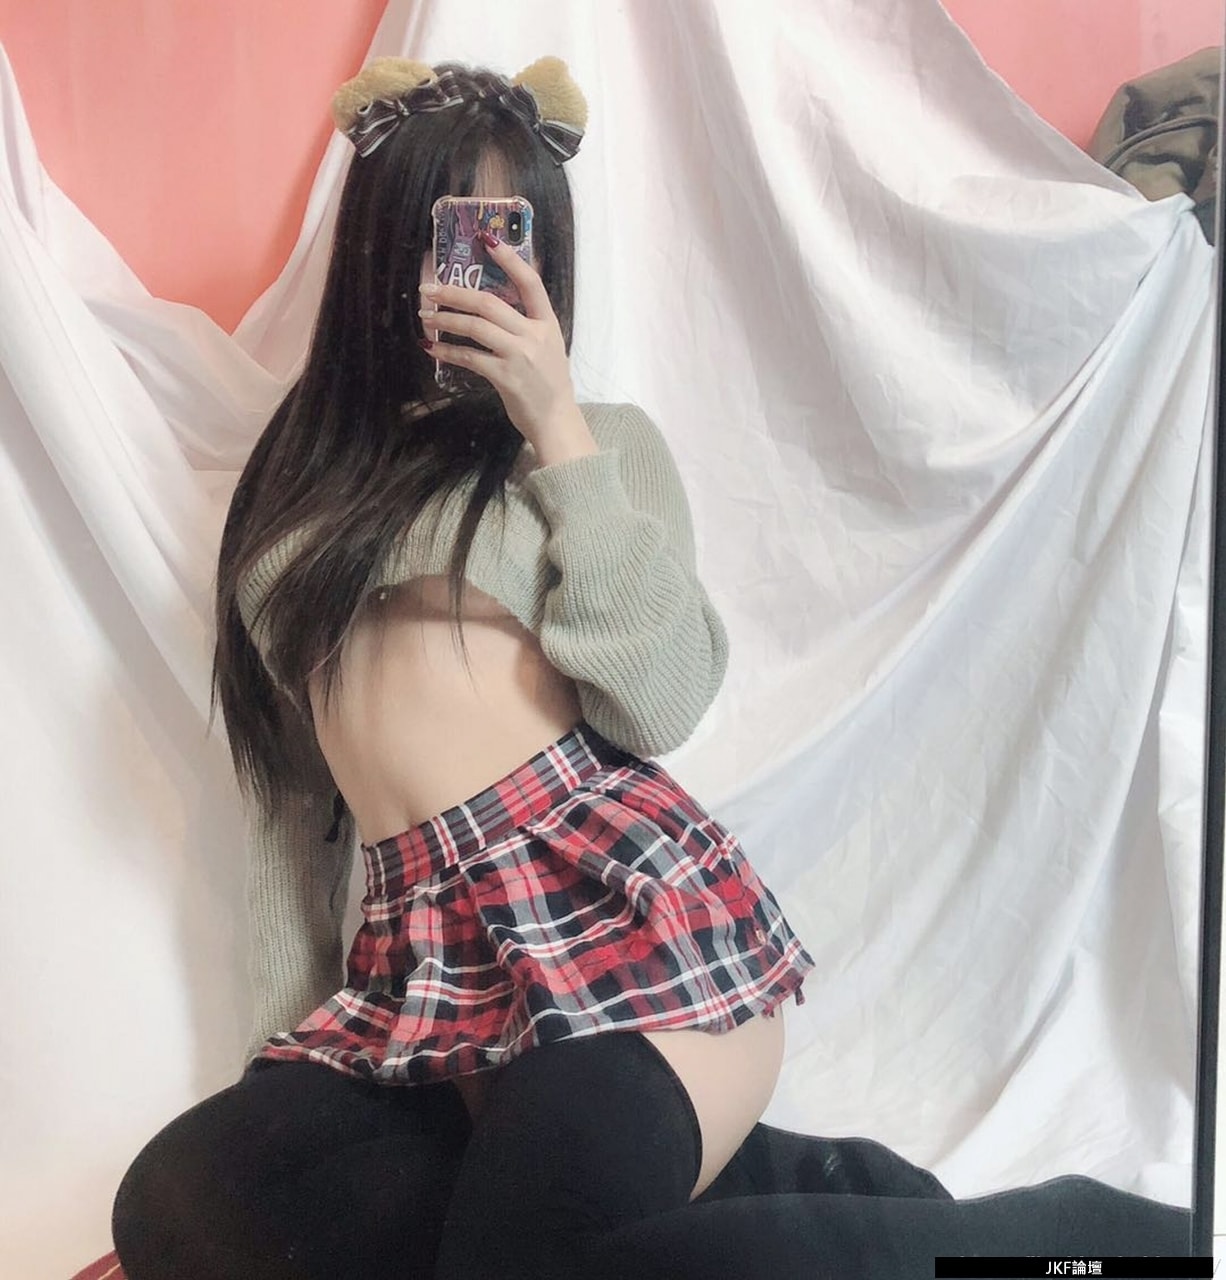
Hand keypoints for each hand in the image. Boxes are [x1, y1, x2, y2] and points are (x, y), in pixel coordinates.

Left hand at [418, 234, 579, 448]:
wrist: (556, 421)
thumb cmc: (549, 384)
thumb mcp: (547, 346)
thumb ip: (525, 325)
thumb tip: (492, 307)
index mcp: (547, 323)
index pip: (530, 283)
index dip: (509, 259)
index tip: (487, 239)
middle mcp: (534, 335)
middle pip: (489, 303)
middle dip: (455, 293)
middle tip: (430, 289)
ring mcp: (520, 356)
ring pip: (475, 328)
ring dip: (445, 320)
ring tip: (426, 317)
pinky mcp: (505, 377)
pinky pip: (470, 358)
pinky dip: (447, 352)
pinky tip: (432, 348)